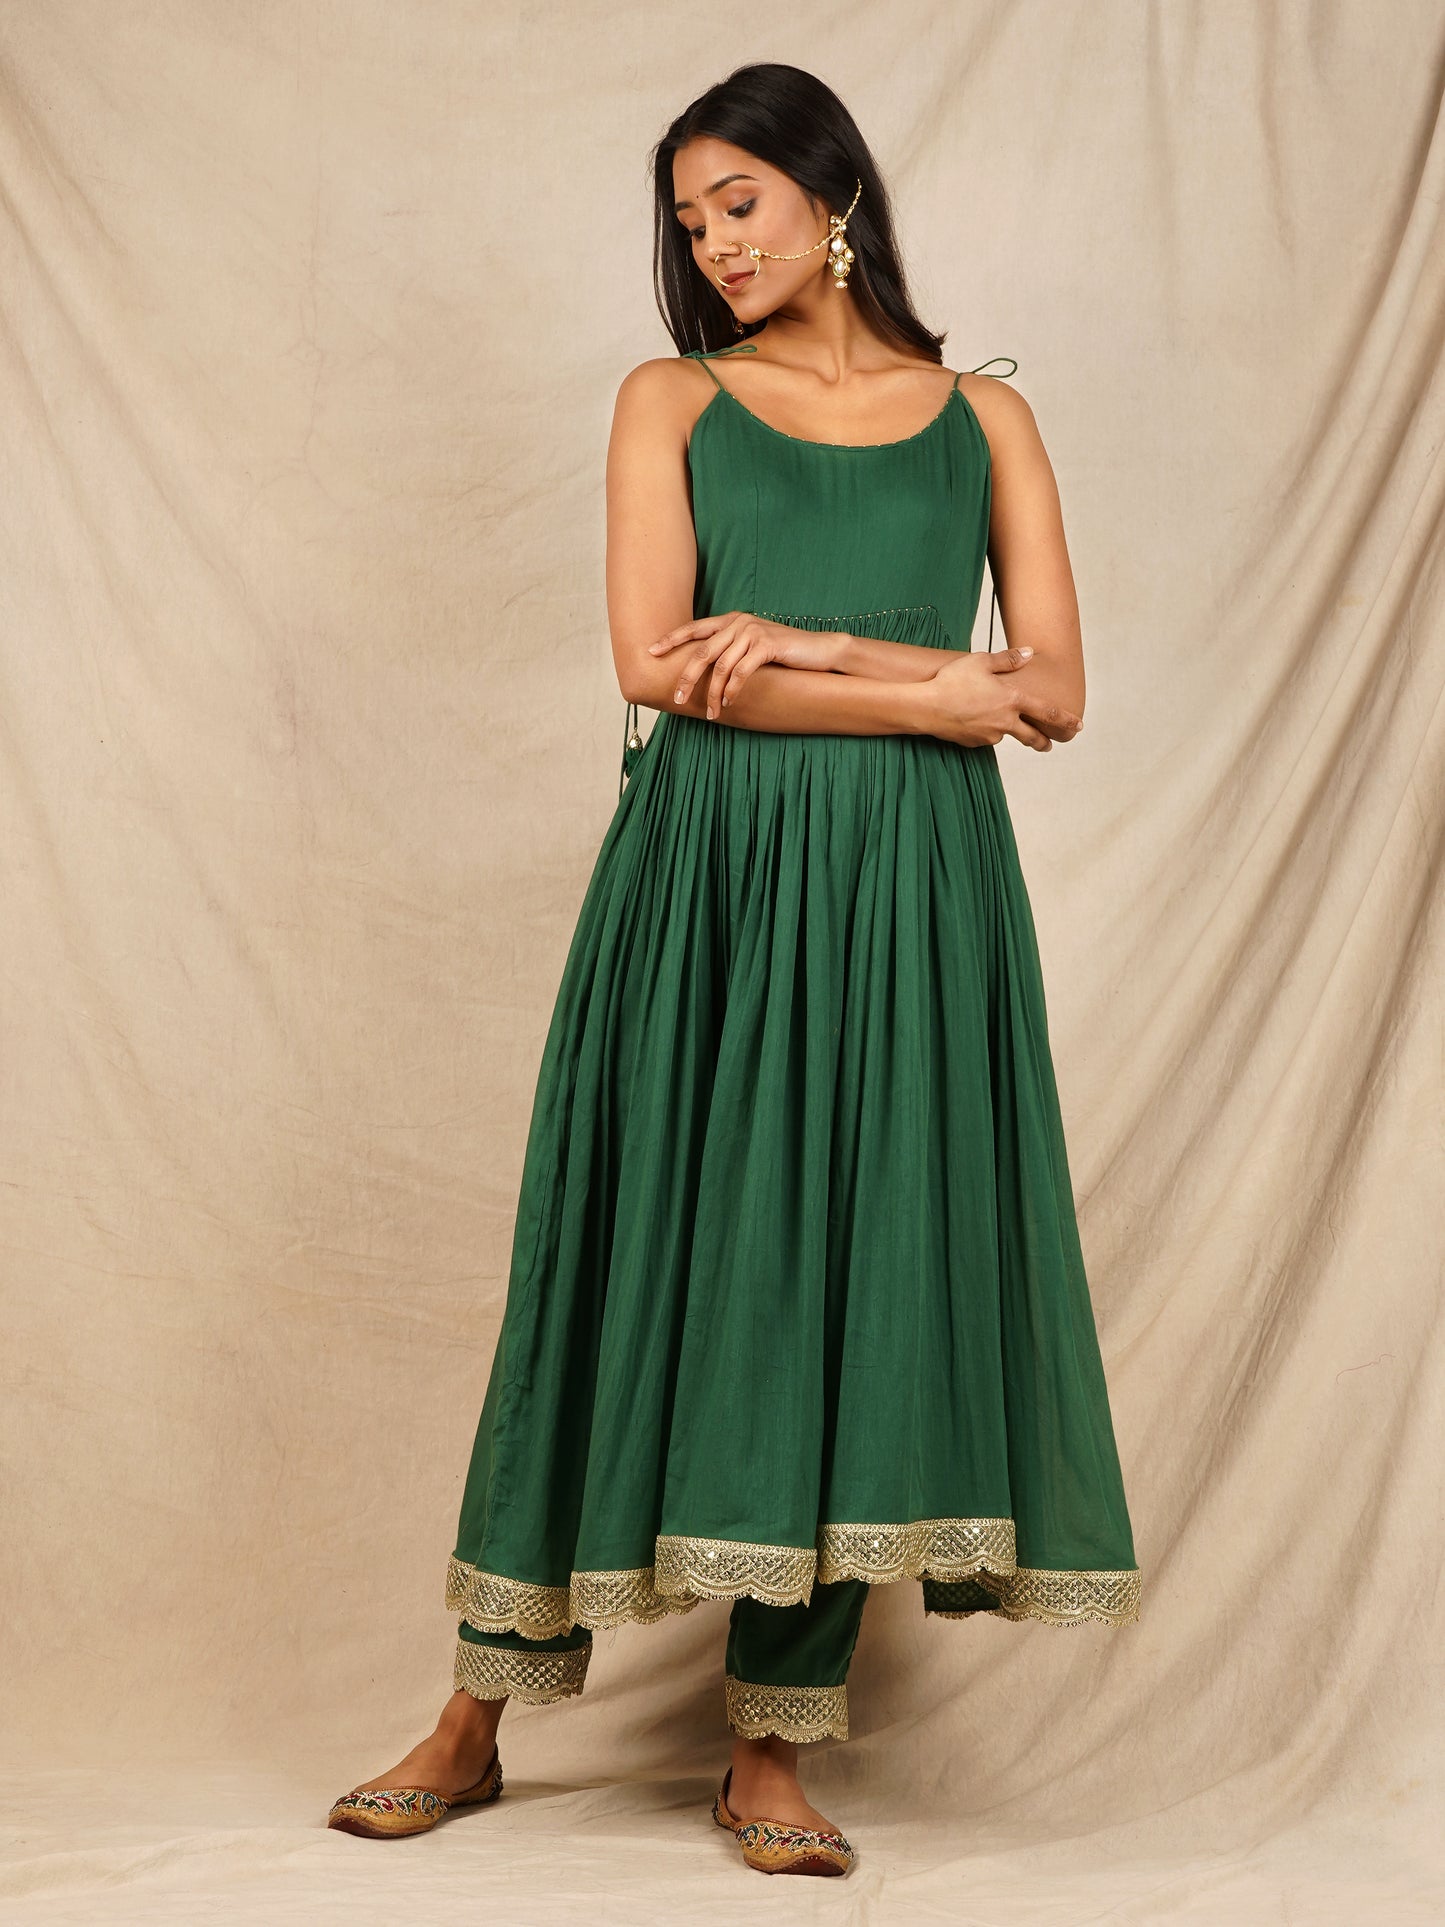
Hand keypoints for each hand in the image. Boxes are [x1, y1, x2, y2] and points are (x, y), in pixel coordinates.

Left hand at [647, 612, 836, 718]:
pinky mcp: (766, 645)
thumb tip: (702, 671)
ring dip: (712, 694)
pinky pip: (740, 671)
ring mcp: (752, 632)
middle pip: (702, 651)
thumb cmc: (783, 653)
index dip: (671, 640)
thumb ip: (729, 651)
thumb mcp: (751, 648)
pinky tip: (728, 703)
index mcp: (731, 621)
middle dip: (686, 678)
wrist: (818, 650)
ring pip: (720, 666)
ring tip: (710, 713)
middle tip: (676, 699)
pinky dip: (732, 690)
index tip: (651, 651)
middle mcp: (738, 622)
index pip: (694, 629)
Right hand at [923, 647, 1081, 750]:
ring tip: (993, 719)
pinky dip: (984, 730)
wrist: (926, 707)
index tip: (1078, 726)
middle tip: (1048, 745)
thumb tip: (1029, 653)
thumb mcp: (981, 661)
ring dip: (1005, 730)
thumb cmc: (953, 681)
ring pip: (1005, 734)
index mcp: (1012, 700)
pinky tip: (970, 719)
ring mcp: (990, 735)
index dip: (1065, 719)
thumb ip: (1007, 659)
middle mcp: (1005, 721)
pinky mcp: (974, 744)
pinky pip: (985, 737)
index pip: (1047, 712)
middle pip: (1032, 737)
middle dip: (1043, 742)